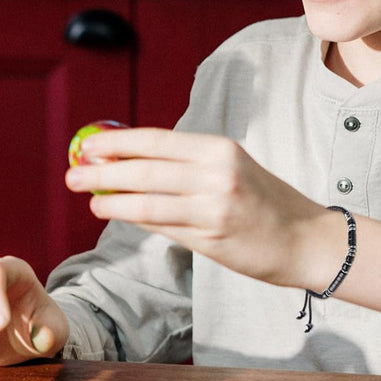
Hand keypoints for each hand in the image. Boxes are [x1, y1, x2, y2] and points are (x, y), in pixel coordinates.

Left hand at [65, 127, 339, 290]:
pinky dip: (134, 218)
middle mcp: (216, 173)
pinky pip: (162, 225)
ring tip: (88, 198)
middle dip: (103, 170)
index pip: (157, 140)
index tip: (89, 145)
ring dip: (111, 199)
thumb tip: (130, 162)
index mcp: (220, 148)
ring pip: (148, 200)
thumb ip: (185, 166)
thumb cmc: (265, 204)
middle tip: (73, 172)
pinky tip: (115, 214)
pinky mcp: (212, 237)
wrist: (307, 240)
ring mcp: (214, 206)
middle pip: (145, 169)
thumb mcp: (232, 169)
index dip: (118, 142)